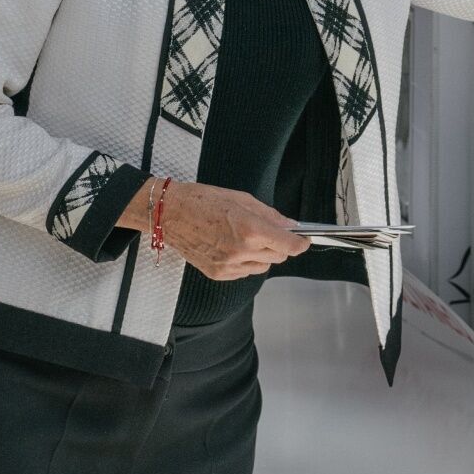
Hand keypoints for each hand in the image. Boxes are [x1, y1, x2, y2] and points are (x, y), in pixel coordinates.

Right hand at [146, 181, 310, 280]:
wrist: (170, 214)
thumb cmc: (202, 201)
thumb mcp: (241, 199)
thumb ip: (269, 215)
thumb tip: (289, 225)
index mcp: (250, 229)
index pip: (289, 245)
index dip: (300, 243)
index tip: (304, 240)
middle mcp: (242, 251)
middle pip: (278, 256)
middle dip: (280, 245)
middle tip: (271, 232)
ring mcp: (229, 265)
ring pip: (263, 266)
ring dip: (263, 254)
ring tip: (247, 238)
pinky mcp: (219, 274)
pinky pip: (245, 272)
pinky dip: (247, 262)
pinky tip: (234, 246)